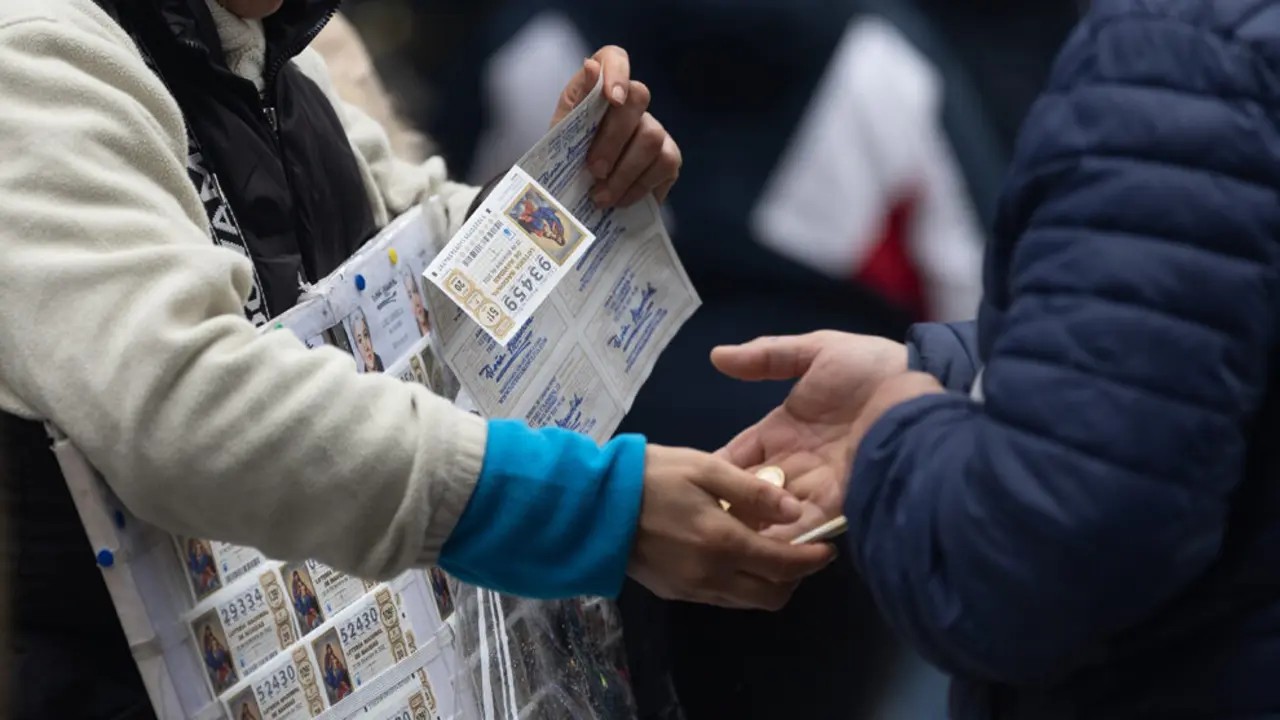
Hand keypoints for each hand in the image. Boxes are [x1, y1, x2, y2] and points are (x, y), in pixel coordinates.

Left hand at [551, 46, 681, 206]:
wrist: (577, 197)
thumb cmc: (568, 159)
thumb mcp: (561, 133)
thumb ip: (575, 102)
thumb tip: (591, 66)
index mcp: (599, 88)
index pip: (615, 58)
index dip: (617, 73)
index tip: (612, 99)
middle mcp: (633, 102)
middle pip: (639, 98)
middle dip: (613, 139)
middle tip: (594, 170)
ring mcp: (655, 128)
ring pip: (652, 137)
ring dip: (624, 172)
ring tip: (601, 196)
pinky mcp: (669, 157)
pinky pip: (664, 165)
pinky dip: (638, 187)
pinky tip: (620, 200)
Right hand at [629, 445, 834, 609]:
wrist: (591, 506)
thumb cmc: (650, 476)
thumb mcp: (704, 467)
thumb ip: (752, 492)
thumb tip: (796, 511)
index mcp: (724, 544)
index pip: (784, 565)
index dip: (813, 559)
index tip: (828, 548)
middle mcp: (712, 577)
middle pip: (771, 596)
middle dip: (794, 578)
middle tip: (800, 551)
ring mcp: (692, 590)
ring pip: (747, 601)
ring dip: (767, 583)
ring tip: (768, 550)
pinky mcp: (674, 593)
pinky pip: (722, 598)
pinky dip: (740, 583)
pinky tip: (733, 554)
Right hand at [712, 332, 908, 538]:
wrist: (920, 386)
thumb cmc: (872, 366)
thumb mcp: (816, 351)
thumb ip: (767, 356)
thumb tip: (717, 356)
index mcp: (785, 430)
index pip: (740, 456)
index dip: (717, 471)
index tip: (686, 485)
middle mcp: (799, 463)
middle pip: (754, 492)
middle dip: (730, 508)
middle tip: (698, 523)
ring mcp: (820, 485)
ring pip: (776, 514)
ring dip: (754, 526)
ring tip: (722, 543)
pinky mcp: (843, 501)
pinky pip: (807, 524)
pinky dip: (786, 537)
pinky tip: (761, 547)